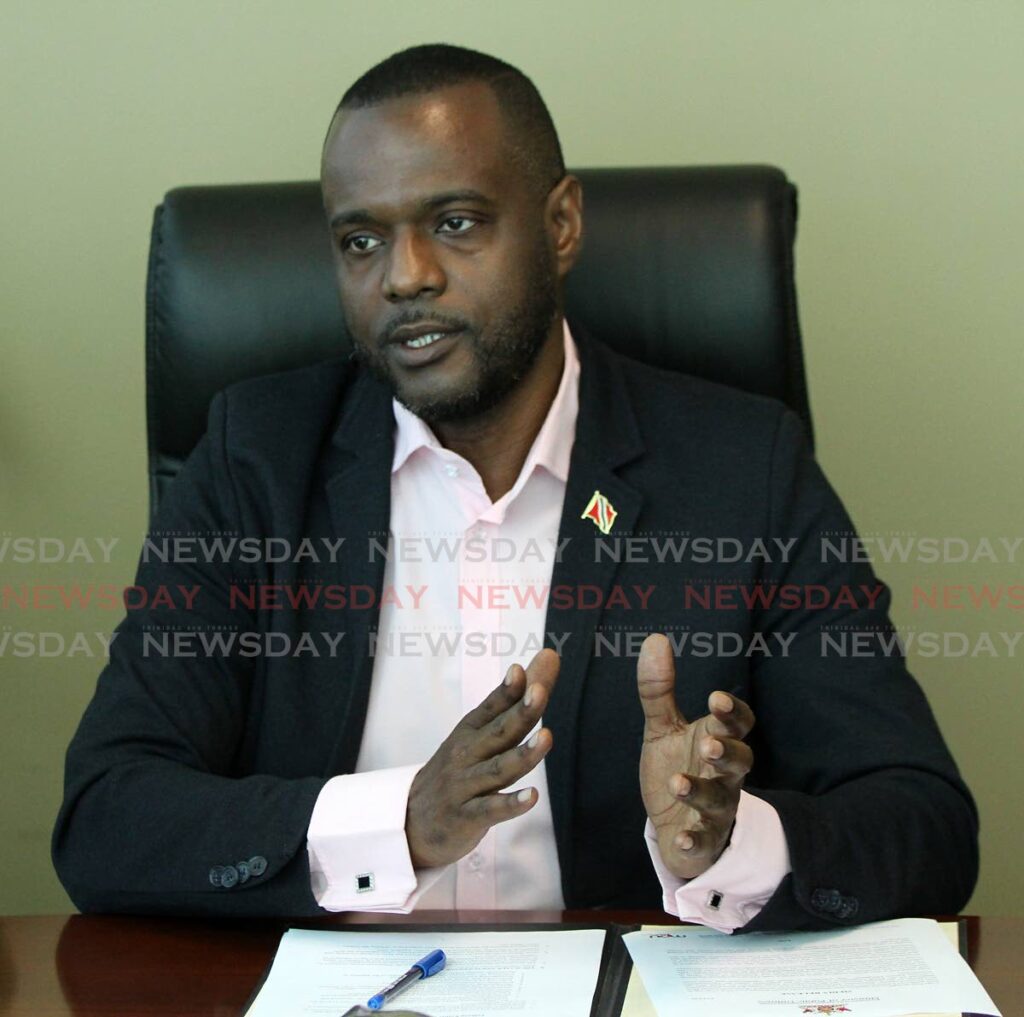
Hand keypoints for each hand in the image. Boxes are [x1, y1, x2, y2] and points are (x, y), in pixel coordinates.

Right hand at [406, 648, 559, 868]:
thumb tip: (550, 655)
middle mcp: (467, 754)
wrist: (411, 821)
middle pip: (499, 732)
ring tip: (547, 737)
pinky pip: (491, 810)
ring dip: (523, 754)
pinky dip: (511, 804)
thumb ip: (519, 697)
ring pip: (498, 769)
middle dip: (520, 712)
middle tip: (539, 692)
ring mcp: (465, 786)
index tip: (520, 670)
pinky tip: (533, 797)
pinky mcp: (466, 818)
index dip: (506, 690)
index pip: (490, 707)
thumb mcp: (480, 733)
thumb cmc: (457, 770)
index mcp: (470, 731)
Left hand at [637, 633, 754, 878]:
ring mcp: (717, 809)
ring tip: (678, 783)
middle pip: (741, 761)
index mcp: (717, 741)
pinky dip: (694, 841)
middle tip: (709, 745)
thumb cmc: (675, 768)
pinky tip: (680, 837)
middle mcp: (724, 775)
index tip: (715, 699)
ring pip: (721, 801)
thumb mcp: (662, 728)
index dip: (732, 713)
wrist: (673, 827)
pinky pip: (705, 842)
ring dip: (702, 792)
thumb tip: (655, 638)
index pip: (738, 724)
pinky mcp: (703, 841)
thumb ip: (659, 689)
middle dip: (727, 753)